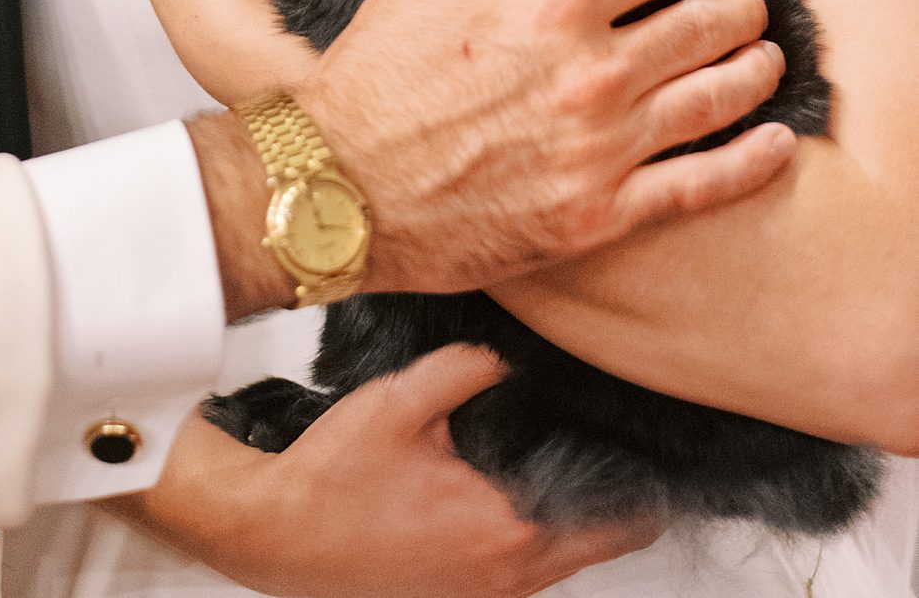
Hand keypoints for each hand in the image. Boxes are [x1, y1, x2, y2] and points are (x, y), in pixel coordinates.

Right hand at [121, 348, 661, 597]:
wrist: (272, 534)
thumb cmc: (328, 481)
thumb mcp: (400, 402)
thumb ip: (468, 369)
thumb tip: (512, 353)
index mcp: (506, 534)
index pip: (619, 526)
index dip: (644, 485)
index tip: (654, 447)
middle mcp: (504, 578)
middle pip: (596, 544)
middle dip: (607, 494)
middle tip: (605, 435)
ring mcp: (480, 594)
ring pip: (556, 555)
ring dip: (563, 512)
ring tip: (551, 451)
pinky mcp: (454, 594)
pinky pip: (517, 563)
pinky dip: (525, 528)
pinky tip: (498, 483)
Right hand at [122, 0, 795, 300]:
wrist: (342, 189)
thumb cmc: (377, 76)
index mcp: (552, 4)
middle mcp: (591, 74)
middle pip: (696, 30)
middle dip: (733, 12)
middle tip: (749, 9)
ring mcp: (602, 149)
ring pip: (710, 101)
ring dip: (752, 73)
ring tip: (769, 60)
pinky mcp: (601, 214)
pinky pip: (699, 185)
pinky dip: (748, 163)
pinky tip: (776, 146)